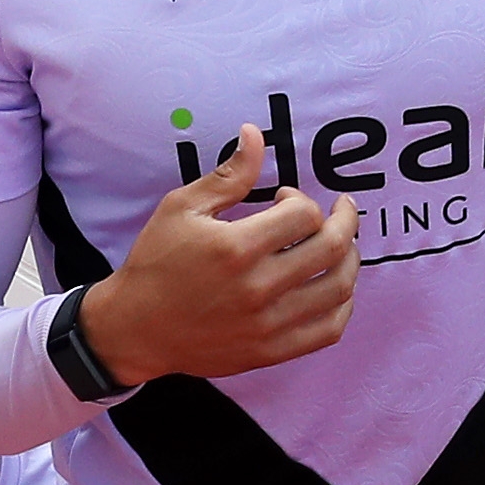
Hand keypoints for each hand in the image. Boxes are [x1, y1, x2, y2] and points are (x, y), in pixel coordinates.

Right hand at [76, 127, 359, 386]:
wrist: (134, 329)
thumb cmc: (155, 263)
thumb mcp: (181, 208)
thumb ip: (228, 175)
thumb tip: (256, 134)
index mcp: (236, 248)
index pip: (304, 214)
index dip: (300, 198)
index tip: (283, 199)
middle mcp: (258, 288)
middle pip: (332, 248)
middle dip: (344, 220)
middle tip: (340, 211)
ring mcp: (267, 324)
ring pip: (338, 288)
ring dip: (350, 260)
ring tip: (342, 246)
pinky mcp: (270, 351)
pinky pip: (328, 330)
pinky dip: (343, 306)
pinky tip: (336, 288)